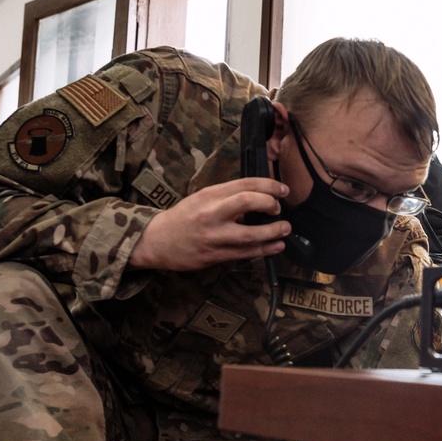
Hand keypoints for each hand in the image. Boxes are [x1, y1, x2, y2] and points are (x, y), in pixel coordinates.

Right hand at [128, 177, 290, 270]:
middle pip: (246, 202)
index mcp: (209, 195)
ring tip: (285, 229)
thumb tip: (260, 196)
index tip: (283, 190)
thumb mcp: (202, 198)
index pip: (244, 184)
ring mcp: (213, 236)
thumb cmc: (183, 218)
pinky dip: (264, 249)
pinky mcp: (214, 256)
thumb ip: (228, 197)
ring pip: (249, 234)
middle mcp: (210, 213)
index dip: (268, 185)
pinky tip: (276, 246)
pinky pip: (244, 253)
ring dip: (273, 232)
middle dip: (270, 203)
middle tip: (279, 208)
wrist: (156, 242)